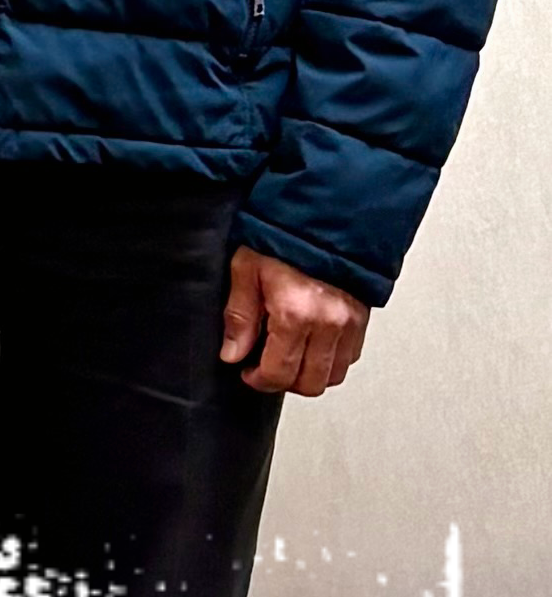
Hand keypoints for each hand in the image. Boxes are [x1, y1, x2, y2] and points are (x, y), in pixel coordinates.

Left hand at [222, 244, 369, 397]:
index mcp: (296, 314)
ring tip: (287, 355)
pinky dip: (330, 359)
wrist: (323, 213)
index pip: (280, 373)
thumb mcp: (246, 270)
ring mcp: (350, 322)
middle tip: (264, 366)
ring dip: (309, 373)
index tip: (247, 371)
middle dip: (283, 381)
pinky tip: (310, 344)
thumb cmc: (282, 236)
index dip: (258, 380)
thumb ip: (239, 317)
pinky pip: (349, 356)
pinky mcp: (363, 318)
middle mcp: (329, 323)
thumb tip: (233, 354)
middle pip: (311, 383)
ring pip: (334, 375)